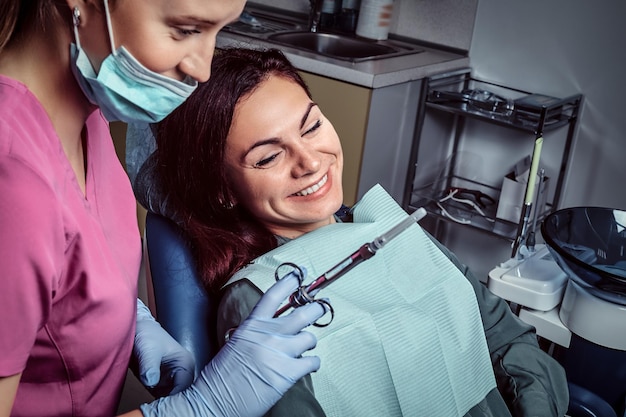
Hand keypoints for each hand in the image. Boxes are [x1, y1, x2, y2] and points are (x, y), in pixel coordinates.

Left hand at [133, 298, 194, 396]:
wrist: (136, 330)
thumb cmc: (146, 334)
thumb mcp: (148, 349)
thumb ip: (150, 365)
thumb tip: (151, 381)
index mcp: (185, 362)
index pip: (184, 386)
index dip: (174, 395)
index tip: (161, 398)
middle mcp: (181, 372)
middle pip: (179, 394)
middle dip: (168, 398)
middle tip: (155, 397)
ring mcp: (170, 378)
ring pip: (170, 397)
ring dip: (161, 399)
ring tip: (152, 395)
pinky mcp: (160, 383)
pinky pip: (160, 396)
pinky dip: (155, 398)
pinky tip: (149, 394)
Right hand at [140, 271, 325, 416]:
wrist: (215, 401)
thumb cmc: (220, 376)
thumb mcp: (234, 343)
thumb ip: (253, 332)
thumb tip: (269, 328)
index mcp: (252, 325)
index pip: (274, 295)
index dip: (290, 282)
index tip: (301, 273)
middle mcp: (268, 334)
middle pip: (303, 313)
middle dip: (316, 309)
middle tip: (321, 307)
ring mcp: (280, 352)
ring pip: (310, 337)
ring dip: (309, 343)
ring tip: (304, 348)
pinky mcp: (289, 372)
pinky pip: (313, 361)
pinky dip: (313, 363)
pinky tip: (307, 366)